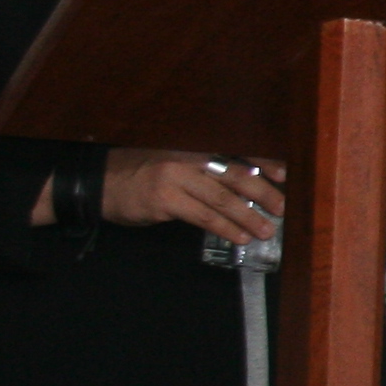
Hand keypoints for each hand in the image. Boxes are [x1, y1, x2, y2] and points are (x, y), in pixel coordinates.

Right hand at [107, 149, 284, 242]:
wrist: (99, 182)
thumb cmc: (142, 174)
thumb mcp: (176, 164)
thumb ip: (205, 171)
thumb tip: (245, 188)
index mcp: (195, 148)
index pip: (237, 153)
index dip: (263, 163)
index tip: (286, 175)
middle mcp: (188, 158)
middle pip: (236, 175)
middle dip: (264, 192)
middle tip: (283, 208)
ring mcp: (176, 178)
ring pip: (222, 198)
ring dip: (248, 216)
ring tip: (265, 230)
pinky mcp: (165, 200)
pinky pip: (203, 216)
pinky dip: (225, 227)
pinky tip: (239, 237)